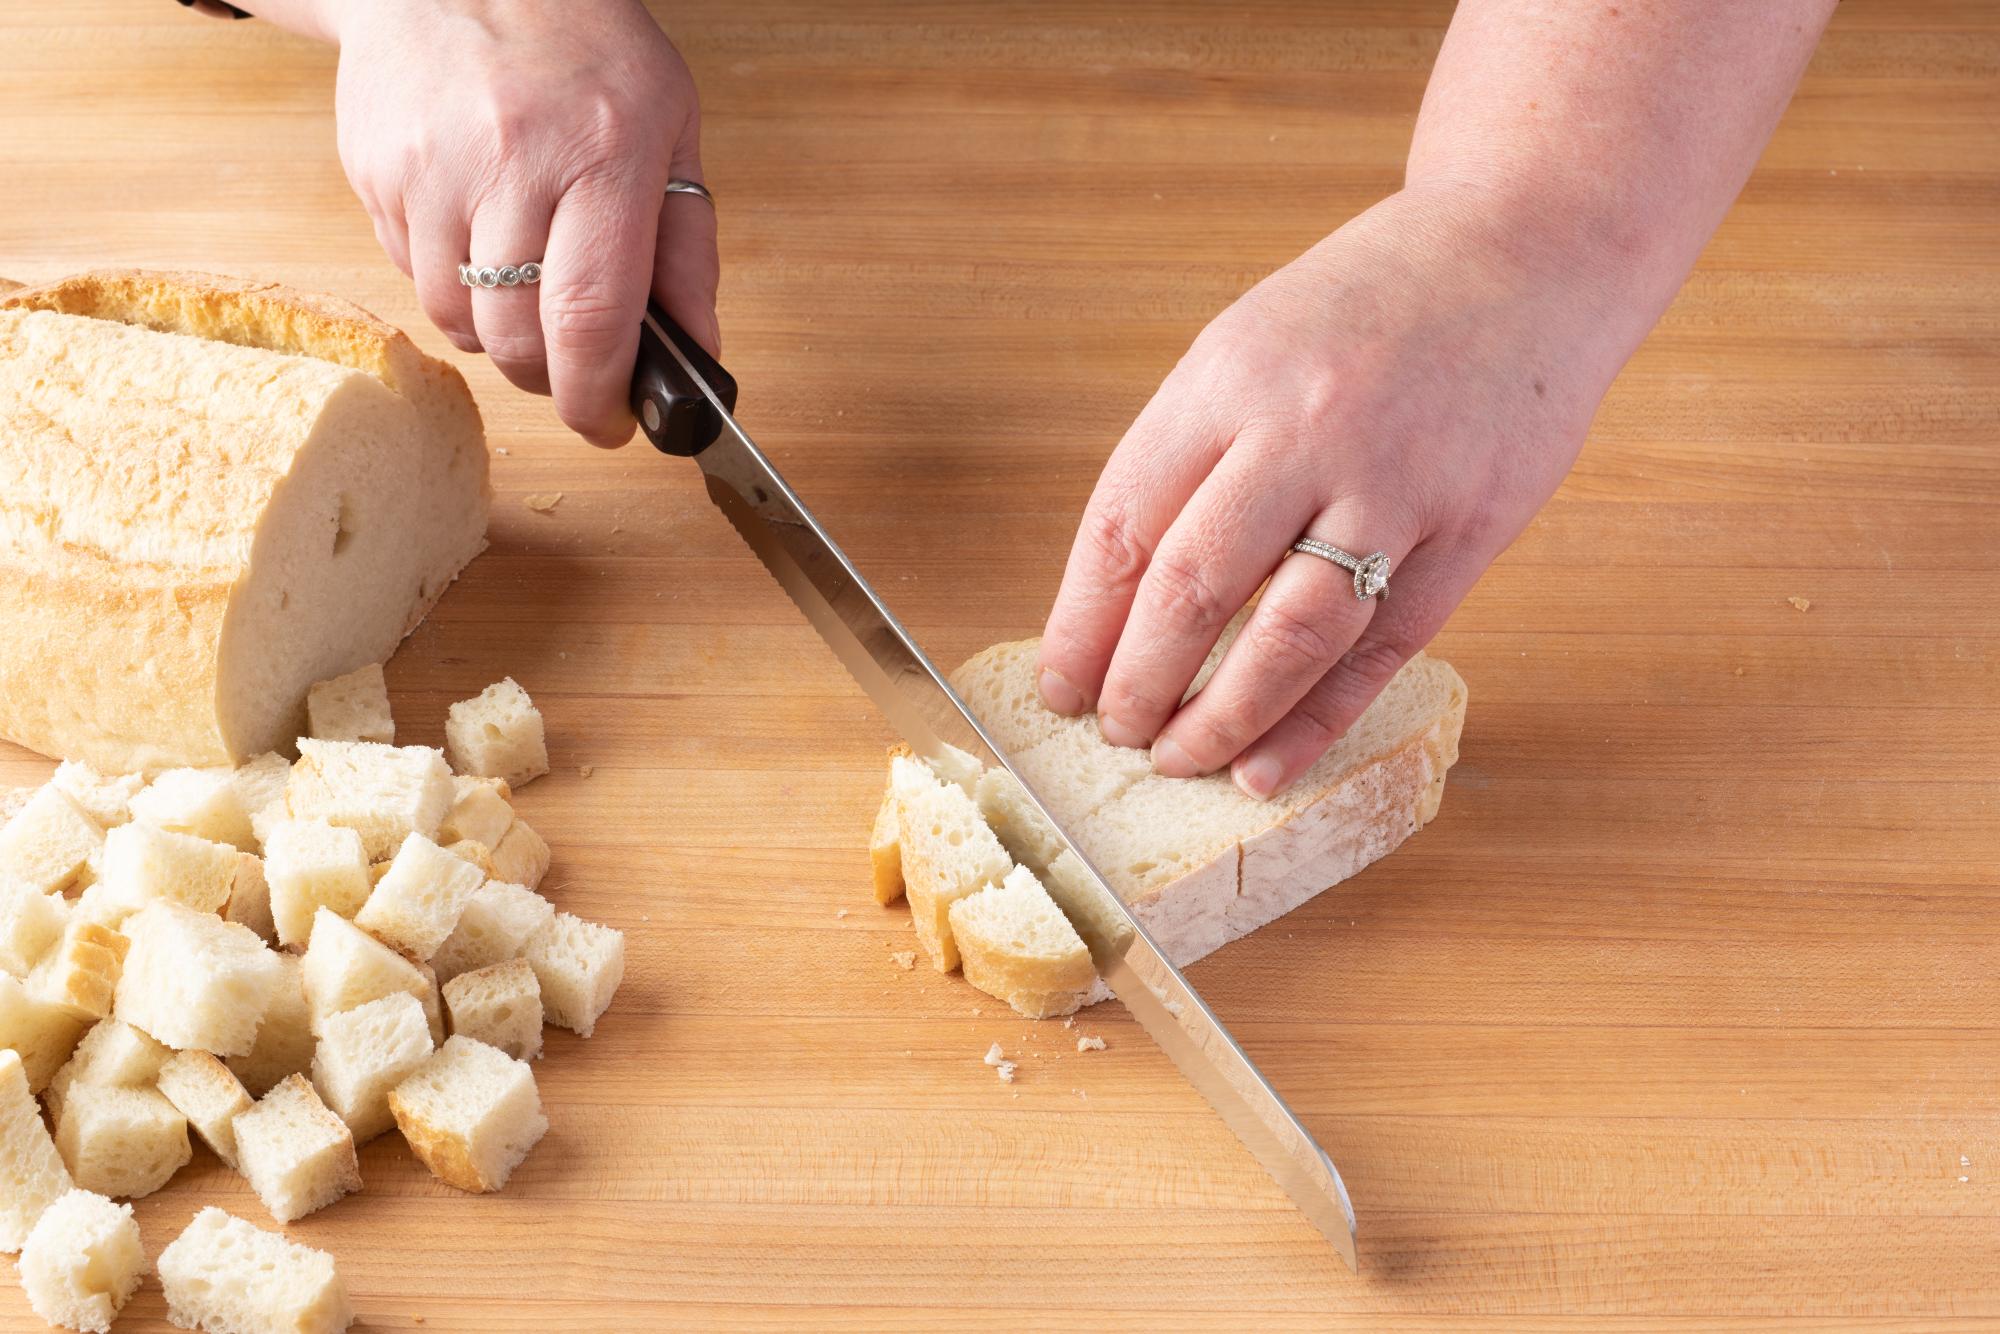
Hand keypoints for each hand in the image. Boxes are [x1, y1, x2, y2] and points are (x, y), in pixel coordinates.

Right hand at [328, 0, 716, 444]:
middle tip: (574, 372)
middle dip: (550, 382)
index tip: (612, 425)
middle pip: (518, 338)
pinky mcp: (375, 172)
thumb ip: (687, 248)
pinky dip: (452, 288)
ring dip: (498, 337)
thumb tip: (699, 353)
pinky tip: (478, 235)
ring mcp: (431, 168)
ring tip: (527, 288)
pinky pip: (414, 278)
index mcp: (601, 152)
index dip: (599, 396)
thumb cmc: (579, 44)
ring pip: (459, 323)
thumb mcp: (670, 125)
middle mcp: (510, 160)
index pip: (591, 318)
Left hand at [1037, 186, 1630, 797]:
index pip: (1124, 523)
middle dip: (1138, 683)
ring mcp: (1394, 483)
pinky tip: (1268, 765)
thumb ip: (1192, 453)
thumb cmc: (1370, 305)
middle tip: (1117, 732)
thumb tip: (1122, 595)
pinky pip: (1381, 650)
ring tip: (1181, 760)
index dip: (1081, 623)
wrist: (1528, 249)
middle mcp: (1304, 429)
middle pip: (1192, 587)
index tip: (1059, 686)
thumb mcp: (1250, 342)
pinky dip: (1317, 720)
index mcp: (1228, 378)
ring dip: (1221, 717)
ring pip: (1287, 635)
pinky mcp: (1469, 530)